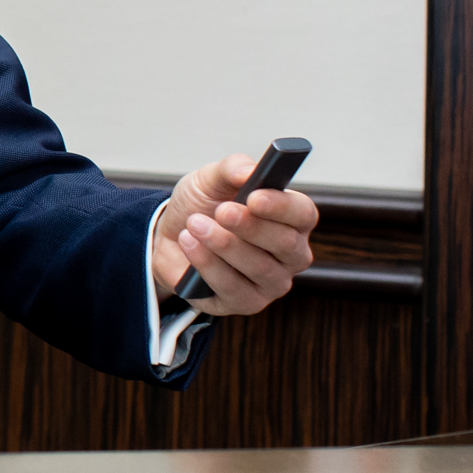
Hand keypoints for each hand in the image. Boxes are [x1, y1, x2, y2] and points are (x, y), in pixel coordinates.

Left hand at [150, 153, 318, 315]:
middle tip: (221, 211)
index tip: (254, 196)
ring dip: (223, 244)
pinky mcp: (247, 303)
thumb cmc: (202, 206)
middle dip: (250, 227)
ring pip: (260, 268)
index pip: (304, 214)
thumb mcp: (211, 179)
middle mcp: (291, 255)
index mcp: (291, 219)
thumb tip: (250, 170)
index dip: (282, 206)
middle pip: (286, 244)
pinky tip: (189, 244)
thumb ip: (232, 169)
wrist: (169, 236)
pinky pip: (233, 289)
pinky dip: (208, 265)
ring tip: (194, 224)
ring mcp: (272, 283)